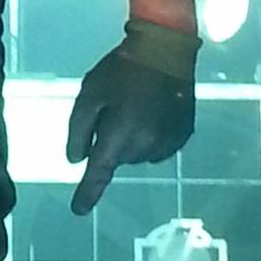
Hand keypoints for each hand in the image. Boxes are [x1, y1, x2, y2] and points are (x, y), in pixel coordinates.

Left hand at [64, 20, 199, 215]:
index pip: (99, 173)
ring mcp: (168, 143)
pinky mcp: (182, 136)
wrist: (167, 51)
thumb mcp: (89, 93)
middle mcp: (146, 145)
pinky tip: (152, 112)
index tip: (79, 210)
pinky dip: (149, 136)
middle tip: (113, 111)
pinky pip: (157, 147)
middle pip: (118, 159)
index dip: (88, 193)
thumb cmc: (122, 69)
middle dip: (111, 142)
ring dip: (131, 140)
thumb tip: (78, 160)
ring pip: (138, 154)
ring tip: (135, 107)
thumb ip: (79, 130)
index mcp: (120, 134)